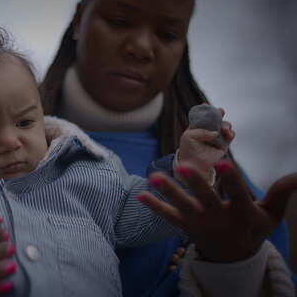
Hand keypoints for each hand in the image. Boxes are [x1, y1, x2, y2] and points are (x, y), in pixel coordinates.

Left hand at [138, 160, 296, 262]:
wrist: (233, 257)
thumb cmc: (252, 229)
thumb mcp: (270, 215)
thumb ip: (280, 193)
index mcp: (241, 213)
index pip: (238, 194)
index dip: (231, 179)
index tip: (223, 162)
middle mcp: (219, 218)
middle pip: (206, 198)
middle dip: (195, 183)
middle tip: (184, 166)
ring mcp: (199, 223)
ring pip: (182, 207)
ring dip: (168, 192)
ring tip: (153, 177)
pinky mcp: (185, 227)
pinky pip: (168, 217)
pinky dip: (154, 207)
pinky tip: (140, 195)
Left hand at [179, 109, 234, 179]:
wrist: (193, 163)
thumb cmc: (188, 148)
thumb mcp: (189, 136)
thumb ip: (201, 131)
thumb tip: (216, 133)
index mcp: (198, 125)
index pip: (203, 114)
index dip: (206, 109)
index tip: (206, 105)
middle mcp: (209, 129)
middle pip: (217, 118)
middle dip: (219, 113)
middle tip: (220, 111)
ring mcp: (217, 136)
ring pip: (225, 126)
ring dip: (226, 124)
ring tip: (224, 129)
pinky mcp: (224, 144)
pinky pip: (231, 136)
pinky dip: (231, 133)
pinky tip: (229, 134)